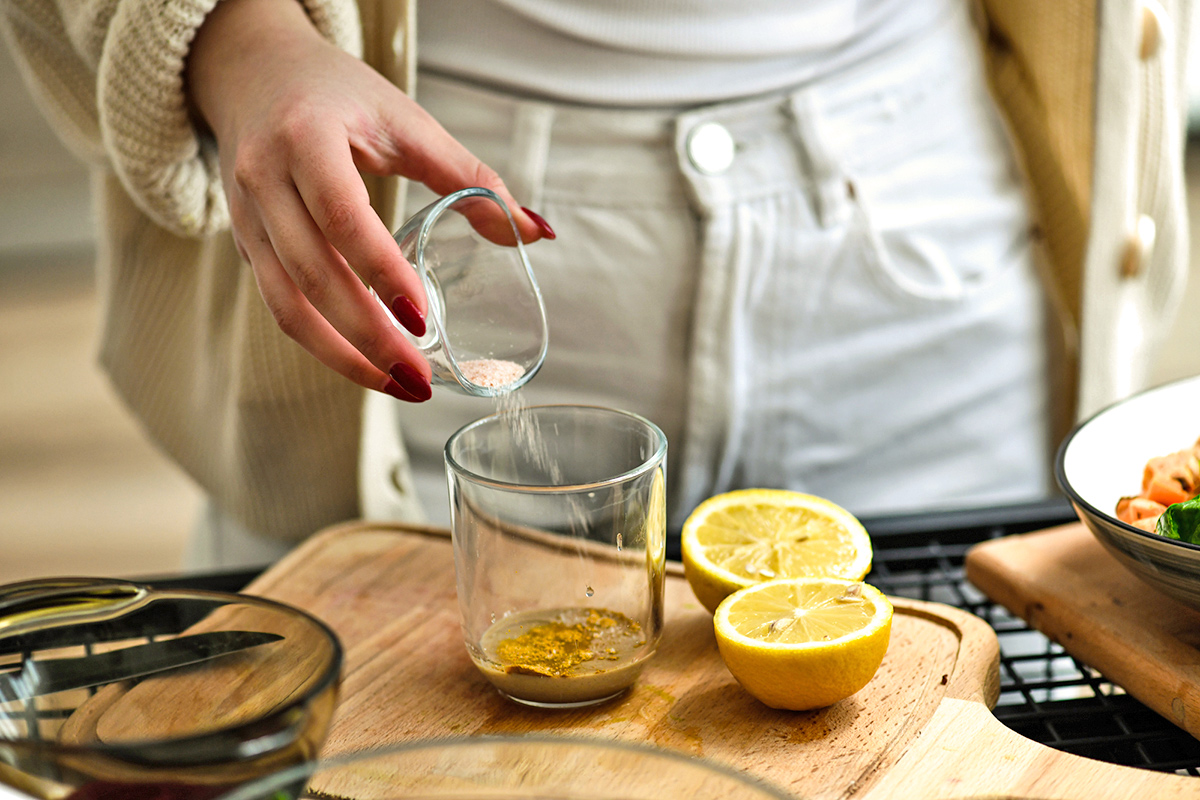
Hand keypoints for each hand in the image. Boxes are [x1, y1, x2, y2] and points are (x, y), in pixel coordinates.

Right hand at [185, 0, 552, 400]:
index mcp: (307, 138)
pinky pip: (279, 306)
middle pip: (311, 275)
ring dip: (342, 358)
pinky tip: (368, 366)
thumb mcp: (407, 122)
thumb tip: (536, 232)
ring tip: (399, 387)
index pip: (342, 217)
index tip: (423, 319)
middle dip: (367, 337)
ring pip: (285, 306)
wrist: (253, 72)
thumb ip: (471, 178)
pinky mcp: (245, 245)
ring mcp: (245, 217)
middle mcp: (263, 179)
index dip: (381, 273)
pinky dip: (324, 344)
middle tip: (419, 379)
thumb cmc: (339, 94)